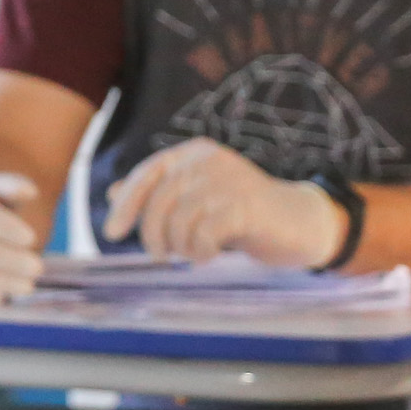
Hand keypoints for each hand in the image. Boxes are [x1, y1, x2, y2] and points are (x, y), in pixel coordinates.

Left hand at [102, 138, 343, 268]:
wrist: (298, 222)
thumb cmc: (241, 212)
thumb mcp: (196, 199)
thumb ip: (159, 193)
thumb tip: (112, 193)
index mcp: (193, 154)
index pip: (147, 174)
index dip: (127, 203)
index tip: (112, 233)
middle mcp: (208, 161)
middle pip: (160, 199)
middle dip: (152, 233)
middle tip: (160, 256)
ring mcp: (228, 181)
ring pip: (180, 219)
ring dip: (180, 245)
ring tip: (194, 252)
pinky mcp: (245, 206)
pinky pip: (204, 234)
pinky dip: (200, 251)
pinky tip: (210, 255)